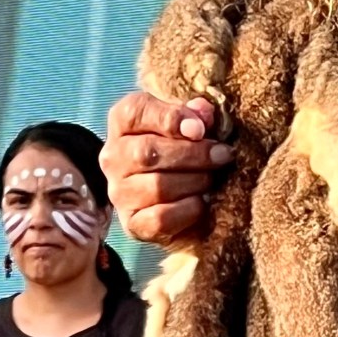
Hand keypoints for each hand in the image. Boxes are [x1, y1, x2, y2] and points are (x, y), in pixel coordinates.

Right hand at [100, 92, 232, 245]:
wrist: (182, 197)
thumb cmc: (188, 149)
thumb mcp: (194, 123)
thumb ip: (198, 114)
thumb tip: (202, 114)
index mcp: (124, 122)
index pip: (135, 112)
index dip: (171, 118)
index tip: (201, 129)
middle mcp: (114, 156)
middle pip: (147, 152)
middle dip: (194, 154)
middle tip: (223, 155)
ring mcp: (120, 192)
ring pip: (157, 186)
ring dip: (195, 181)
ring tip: (213, 180)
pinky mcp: (133, 224)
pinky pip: (160, 218)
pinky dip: (189, 210)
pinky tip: (203, 202)